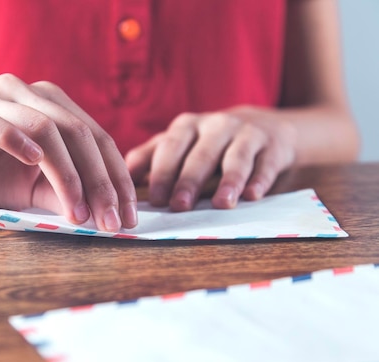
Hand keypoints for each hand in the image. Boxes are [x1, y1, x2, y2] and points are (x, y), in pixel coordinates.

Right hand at [0, 74, 137, 230]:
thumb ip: (69, 195)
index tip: (127, 216)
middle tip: (109, 221)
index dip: (116, 177)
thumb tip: (108, 213)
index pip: (96, 138)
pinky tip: (34, 164)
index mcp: (50, 106)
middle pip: (77, 131)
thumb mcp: (37, 193)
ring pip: (44, 127)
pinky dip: (16, 140)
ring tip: (77, 212)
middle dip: (98, 180)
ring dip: (66, 173)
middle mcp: (27, 94)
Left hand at [125, 106, 297, 210]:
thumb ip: (150, 157)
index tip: (154, 200)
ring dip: (228, 180)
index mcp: (186, 127)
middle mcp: (215, 125)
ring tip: (221, 204)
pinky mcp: (273, 146)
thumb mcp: (179, 145)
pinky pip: (266, 163)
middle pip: (200, 154)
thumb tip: (117, 175)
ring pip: (236, 157)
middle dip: (188, 180)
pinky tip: (254, 196)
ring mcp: (246, 133)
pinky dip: (260, 179)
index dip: (162, 173)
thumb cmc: (208, 143)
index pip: (170, 148)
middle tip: (179, 206)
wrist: (264, 127)